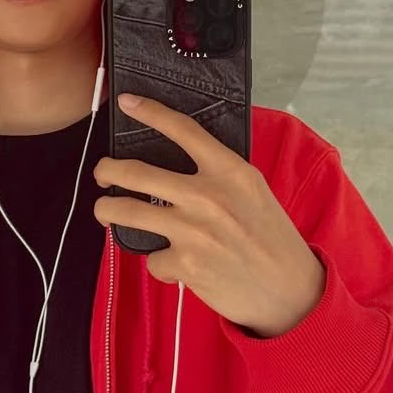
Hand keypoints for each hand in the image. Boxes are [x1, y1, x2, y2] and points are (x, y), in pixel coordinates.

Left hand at [93, 93, 325, 337]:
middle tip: (102, 172)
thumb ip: (219, 176)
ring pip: (126, 211)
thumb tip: (178, 166)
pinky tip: (180, 265)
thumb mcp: (253, 192)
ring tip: (105, 210)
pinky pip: (153, 258)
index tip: (126, 101)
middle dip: (107, 170)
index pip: (183, 130)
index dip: (150, 112)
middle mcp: (208, 195)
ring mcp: (193, 230)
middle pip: (137, 172)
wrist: (289, 291)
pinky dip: (161, 262)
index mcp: (230, 171)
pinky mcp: (184, 263)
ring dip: (107, 210)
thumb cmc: (271, 238)